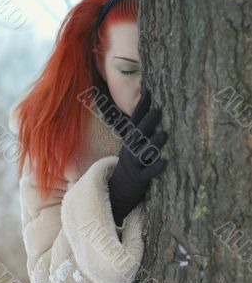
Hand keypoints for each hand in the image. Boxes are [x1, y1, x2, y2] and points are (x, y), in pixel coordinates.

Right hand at [108, 88, 167, 226]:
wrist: (119, 189)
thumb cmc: (132, 163)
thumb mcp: (132, 146)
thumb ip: (141, 130)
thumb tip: (154, 110)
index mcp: (130, 140)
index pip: (134, 121)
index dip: (141, 107)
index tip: (149, 92)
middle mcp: (130, 150)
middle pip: (138, 134)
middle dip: (147, 122)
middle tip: (158, 110)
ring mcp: (134, 164)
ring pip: (143, 152)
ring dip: (153, 143)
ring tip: (163, 134)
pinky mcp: (140, 178)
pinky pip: (148, 173)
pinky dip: (155, 168)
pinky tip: (164, 162)